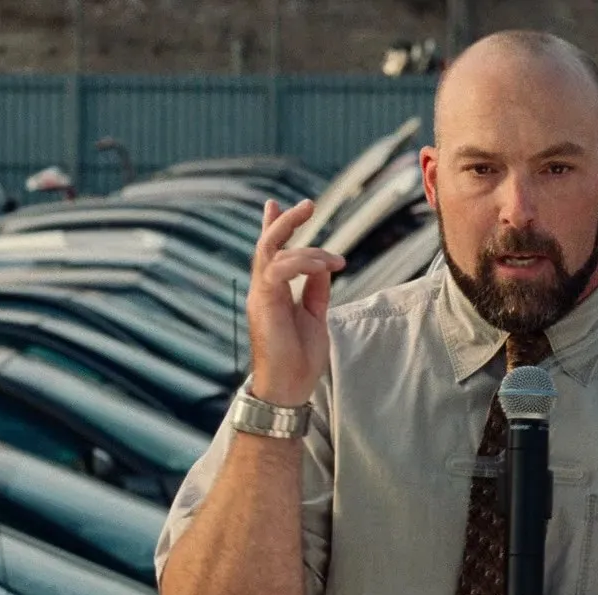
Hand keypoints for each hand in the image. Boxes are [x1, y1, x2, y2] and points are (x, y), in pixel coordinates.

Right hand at [246, 199, 345, 406]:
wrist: (288, 387)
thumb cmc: (299, 358)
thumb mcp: (315, 317)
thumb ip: (317, 290)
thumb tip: (325, 267)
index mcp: (273, 291)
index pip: (272, 253)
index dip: (274, 228)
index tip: (275, 205)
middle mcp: (263, 289)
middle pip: (268, 245)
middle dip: (285, 222)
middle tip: (308, 205)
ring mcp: (261, 295)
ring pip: (272, 252)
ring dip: (307, 248)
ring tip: (336, 261)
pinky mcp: (264, 303)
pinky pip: (279, 269)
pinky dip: (303, 263)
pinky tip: (324, 267)